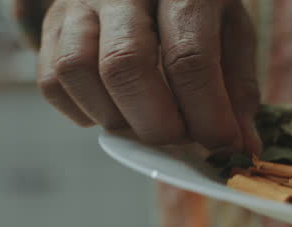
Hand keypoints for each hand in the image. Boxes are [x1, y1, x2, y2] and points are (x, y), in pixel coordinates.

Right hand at [37, 0, 261, 153]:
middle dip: (153, 122)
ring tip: (141, 124)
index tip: (220, 146)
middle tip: (175, 141)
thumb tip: (240, 148)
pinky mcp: (52, 25)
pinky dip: (82, 111)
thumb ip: (236, 89)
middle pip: (124, 63)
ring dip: (112, 117)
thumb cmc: (192, 10)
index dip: (206, 113)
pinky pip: (52, 80)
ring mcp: (79, 4)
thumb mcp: (229, 33)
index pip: (188, 57)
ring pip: (76, 70)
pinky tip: (112, 110)